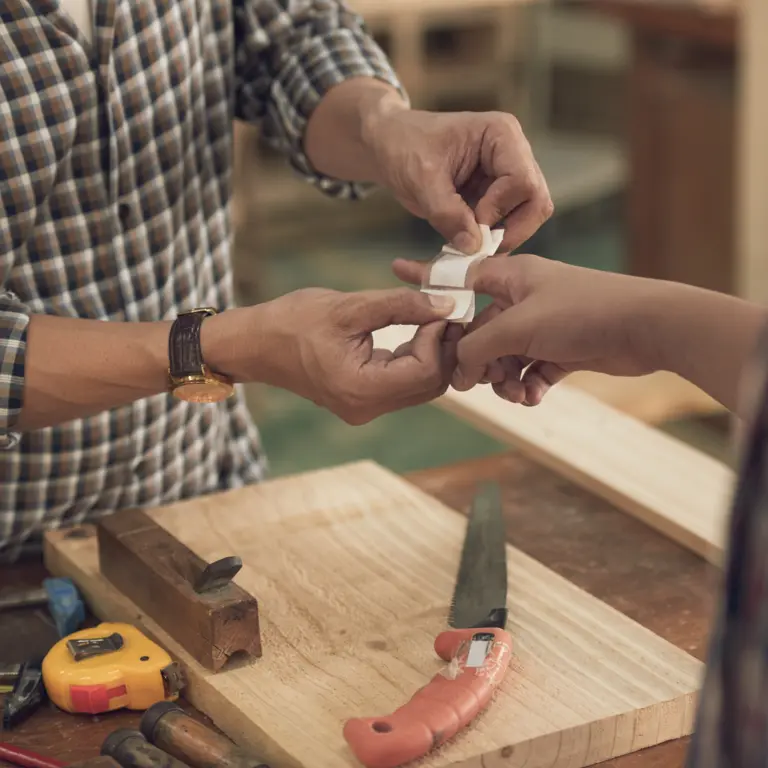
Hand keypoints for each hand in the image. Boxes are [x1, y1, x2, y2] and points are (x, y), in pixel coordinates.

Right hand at [213, 287, 460, 424]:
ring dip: (433, 354)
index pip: (425, 371)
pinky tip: (416, 331)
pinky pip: (404, 385)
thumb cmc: (292, 322)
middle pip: (430, 385)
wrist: (255, 345)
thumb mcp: (348, 307)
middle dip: (444, 348)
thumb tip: (446, 305)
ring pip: (422, 387)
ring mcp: (365, 408)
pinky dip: (417, 359)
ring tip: (431, 318)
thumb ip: (400, 305)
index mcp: (360, 389)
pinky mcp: (364, 400)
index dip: (439, 338)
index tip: (439, 307)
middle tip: (445, 312)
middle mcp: (366, 408)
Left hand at [363, 106, 552, 253]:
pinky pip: (507, 223)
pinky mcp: (495, 194)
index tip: (471, 223)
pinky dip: (490, 238)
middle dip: (510, 229)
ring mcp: (506, 174)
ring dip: (500, 236)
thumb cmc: (402, 147)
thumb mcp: (421, 180)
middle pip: (536, 201)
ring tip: (467, 244)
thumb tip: (474, 247)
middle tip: (476, 246)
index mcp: (501, 135)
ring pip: (526, 216)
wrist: (388, 144)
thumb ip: (447, 213)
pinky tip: (465, 242)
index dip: (500, 210)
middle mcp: (513, 152)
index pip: (523, 182)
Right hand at [392, 255, 663, 405]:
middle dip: (477, 359)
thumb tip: (458, 370)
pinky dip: (530, 385)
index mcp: (511, 277)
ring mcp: (544, 324)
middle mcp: (524, 298)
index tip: (397, 272)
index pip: (458, 275)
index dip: (426, 276)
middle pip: (480, 330)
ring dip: (505, 379)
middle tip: (476, 382)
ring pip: (505, 356)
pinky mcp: (563, 348)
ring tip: (518, 393)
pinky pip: (532, 370)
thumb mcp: (518, 326)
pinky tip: (536, 395)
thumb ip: (478, 346)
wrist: (647, 327)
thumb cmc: (582, 311)